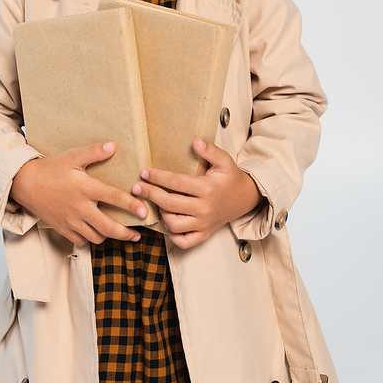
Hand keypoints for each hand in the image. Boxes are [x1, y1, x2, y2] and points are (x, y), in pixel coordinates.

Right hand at [11, 142, 147, 245]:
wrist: (25, 183)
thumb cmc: (50, 168)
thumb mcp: (72, 156)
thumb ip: (94, 152)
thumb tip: (114, 146)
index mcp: (85, 188)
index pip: (114, 198)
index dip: (132, 205)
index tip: (144, 211)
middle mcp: (80, 208)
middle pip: (108, 227)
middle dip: (125, 233)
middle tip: (137, 234)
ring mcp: (71, 221)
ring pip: (96, 237)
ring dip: (108, 236)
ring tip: (117, 232)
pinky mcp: (62, 229)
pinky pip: (81, 241)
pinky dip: (90, 239)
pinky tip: (95, 232)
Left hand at [133, 139, 262, 248]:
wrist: (245, 198)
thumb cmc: (230, 178)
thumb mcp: (224, 160)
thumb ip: (210, 150)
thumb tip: (195, 142)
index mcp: (207, 188)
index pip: (176, 183)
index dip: (157, 177)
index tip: (143, 172)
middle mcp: (205, 208)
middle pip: (170, 203)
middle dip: (150, 194)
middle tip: (136, 187)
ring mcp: (204, 224)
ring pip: (174, 224)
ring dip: (161, 213)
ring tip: (155, 202)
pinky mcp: (205, 234)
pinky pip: (184, 241)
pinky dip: (172, 235)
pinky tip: (167, 222)